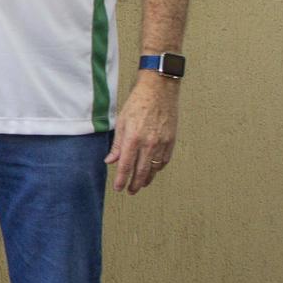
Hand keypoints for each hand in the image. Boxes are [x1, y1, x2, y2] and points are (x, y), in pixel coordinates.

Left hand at [106, 73, 179, 193]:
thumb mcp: (121, 122)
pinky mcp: (171, 140)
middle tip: (130, 191)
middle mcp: (149, 143)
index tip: (118, 188)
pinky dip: (158, 168)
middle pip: (141, 171)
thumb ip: (116, 144)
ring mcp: (162, 143)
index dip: (121, 180)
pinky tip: (153, 171)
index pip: (125, 166)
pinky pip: (164, 160)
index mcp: (133, 139)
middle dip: (134, 184)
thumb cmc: (137, 104)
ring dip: (147, 179)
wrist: (159, 91)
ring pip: (154, 168)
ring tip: (141, 184)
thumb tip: (110, 161)